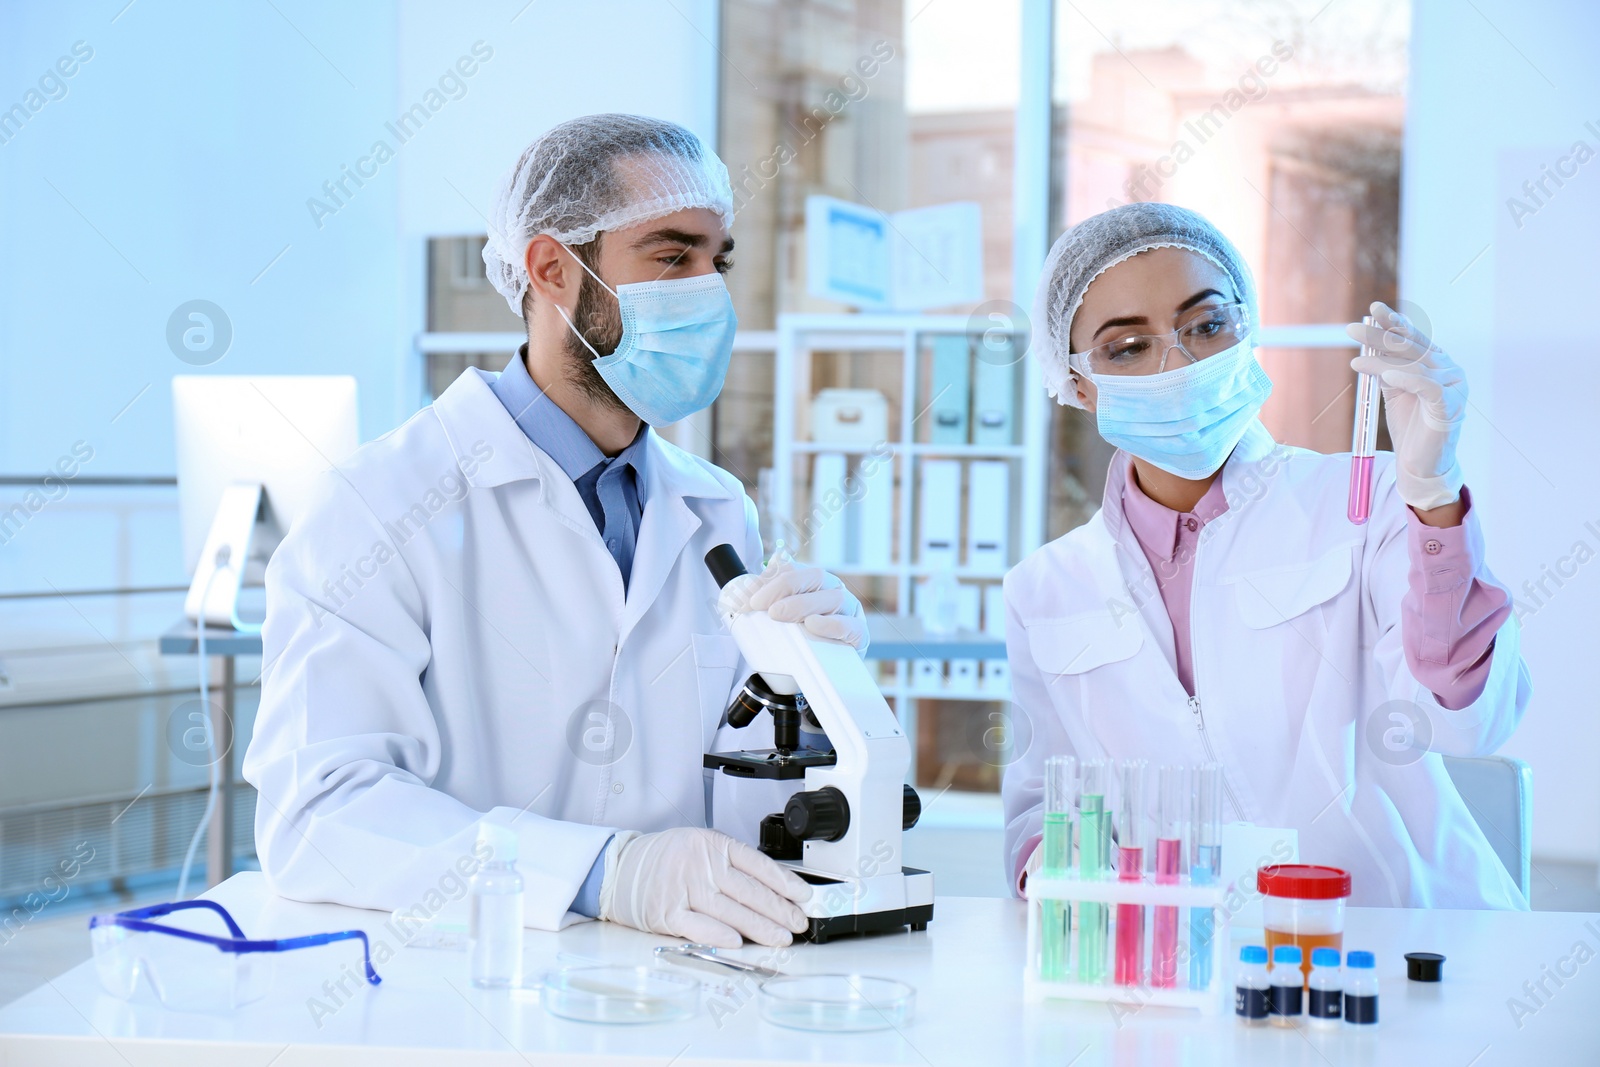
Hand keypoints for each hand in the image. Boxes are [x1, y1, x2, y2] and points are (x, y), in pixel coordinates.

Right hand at [598, 828, 812, 947]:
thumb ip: (730, 863)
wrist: (620, 868)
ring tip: (781, 937)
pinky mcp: (666, 912)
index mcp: (712, 844)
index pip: (757, 863)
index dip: (784, 881)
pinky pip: (698, 926)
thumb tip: (771, 888)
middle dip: (779, 910)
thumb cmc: (665, 859)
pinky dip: (719, 935)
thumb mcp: (699, 846)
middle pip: (748, 890)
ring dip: (760, 927)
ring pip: (730, 911)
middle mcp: (699, 864)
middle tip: (798, 922)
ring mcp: (682, 888)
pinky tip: (739, 942)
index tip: (804, 896)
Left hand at [744, 555, 868, 651]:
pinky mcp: (859, 635)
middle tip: (763, 606)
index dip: (770, 579)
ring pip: (833, 598)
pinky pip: (851, 626)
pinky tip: (813, 625)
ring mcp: (850, 611)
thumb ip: (762, 603)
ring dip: (804, 604)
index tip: (749, 598)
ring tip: (780, 615)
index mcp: (814, 582)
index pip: (794, 569)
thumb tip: (740, 593)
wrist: (813, 673)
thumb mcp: (776, 620)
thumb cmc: (795, 640)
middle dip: (785, 587)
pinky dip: (831, 624)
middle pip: (815, 577)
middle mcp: (833, 590)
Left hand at [1345, 301, 1465, 511]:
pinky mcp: (1451, 405)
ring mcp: (1454, 386)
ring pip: (1414, 366)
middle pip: (1412, 348)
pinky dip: (1407, 379)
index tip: (1373, 308)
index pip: (1414, 337)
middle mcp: (1449, 370)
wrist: (1420, 464)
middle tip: (1351, 329)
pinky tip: (1387, 375)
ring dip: (1382, 362)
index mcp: (1437, 363)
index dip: (1395, 322)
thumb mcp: (1393, 391)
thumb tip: (1370, 344)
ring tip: (1355, 362)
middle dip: (1381, 336)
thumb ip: (1387, 368)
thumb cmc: (1409, 426)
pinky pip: (1428, 386)